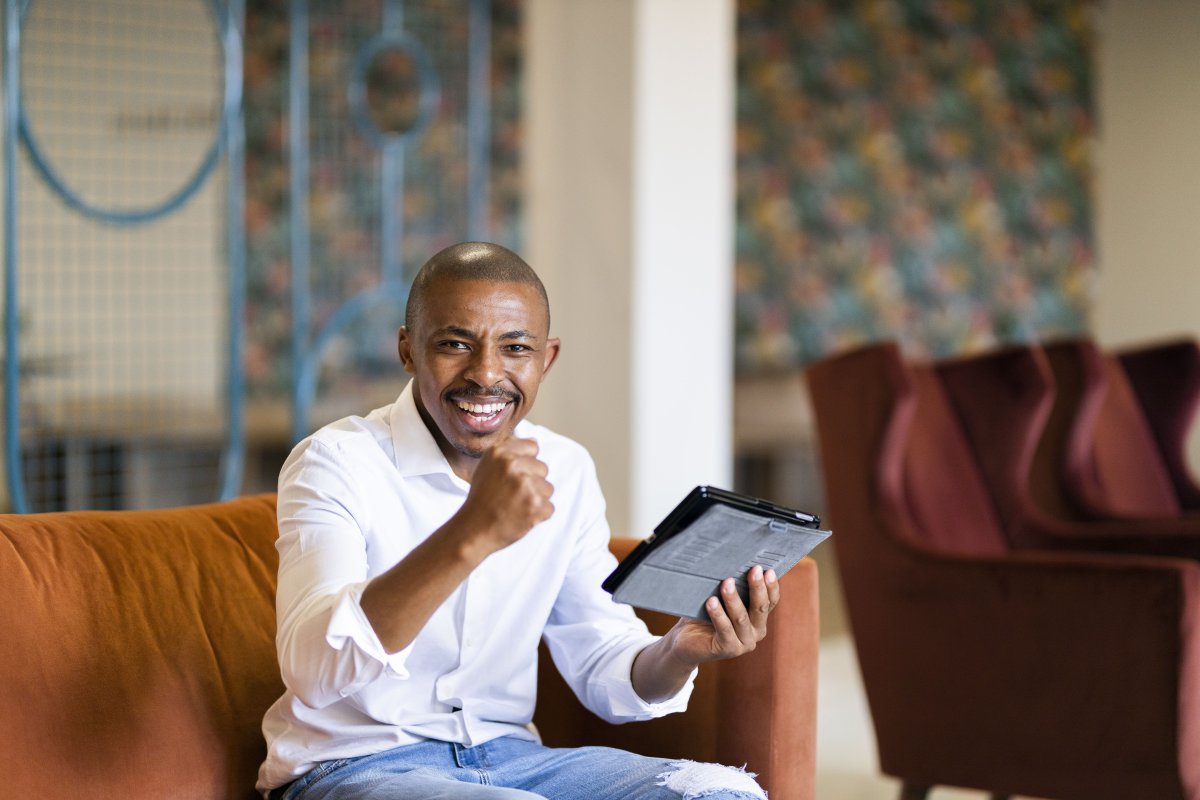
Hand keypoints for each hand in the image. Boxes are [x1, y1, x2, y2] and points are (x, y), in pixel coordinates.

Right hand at [455, 436, 553, 554]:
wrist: (474, 529)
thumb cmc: (482, 499)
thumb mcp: (487, 466)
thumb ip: (509, 451)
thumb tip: (535, 442)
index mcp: (499, 452)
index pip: (532, 447)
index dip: (526, 463)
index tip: (512, 477)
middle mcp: (512, 465)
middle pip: (543, 468)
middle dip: (532, 482)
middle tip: (511, 495)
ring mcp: (525, 485)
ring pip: (548, 488)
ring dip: (536, 499)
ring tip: (515, 506)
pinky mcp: (536, 505)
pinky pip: (549, 507)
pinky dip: (538, 515)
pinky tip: (520, 516)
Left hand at [666, 565, 780, 665]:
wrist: (687, 641)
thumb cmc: (705, 614)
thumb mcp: (722, 598)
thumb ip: (732, 587)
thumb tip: (733, 562)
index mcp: (759, 619)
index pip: (771, 601)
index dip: (771, 586)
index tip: (767, 570)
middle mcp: (756, 632)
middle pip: (760, 608)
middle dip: (758, 587)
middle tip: (754, 569)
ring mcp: (744, 643)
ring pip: (741, 618)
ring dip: (734, 599)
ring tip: (726, 583)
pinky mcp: (728, 649)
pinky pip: (725, 629)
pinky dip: (718, 614)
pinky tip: (711, 602)